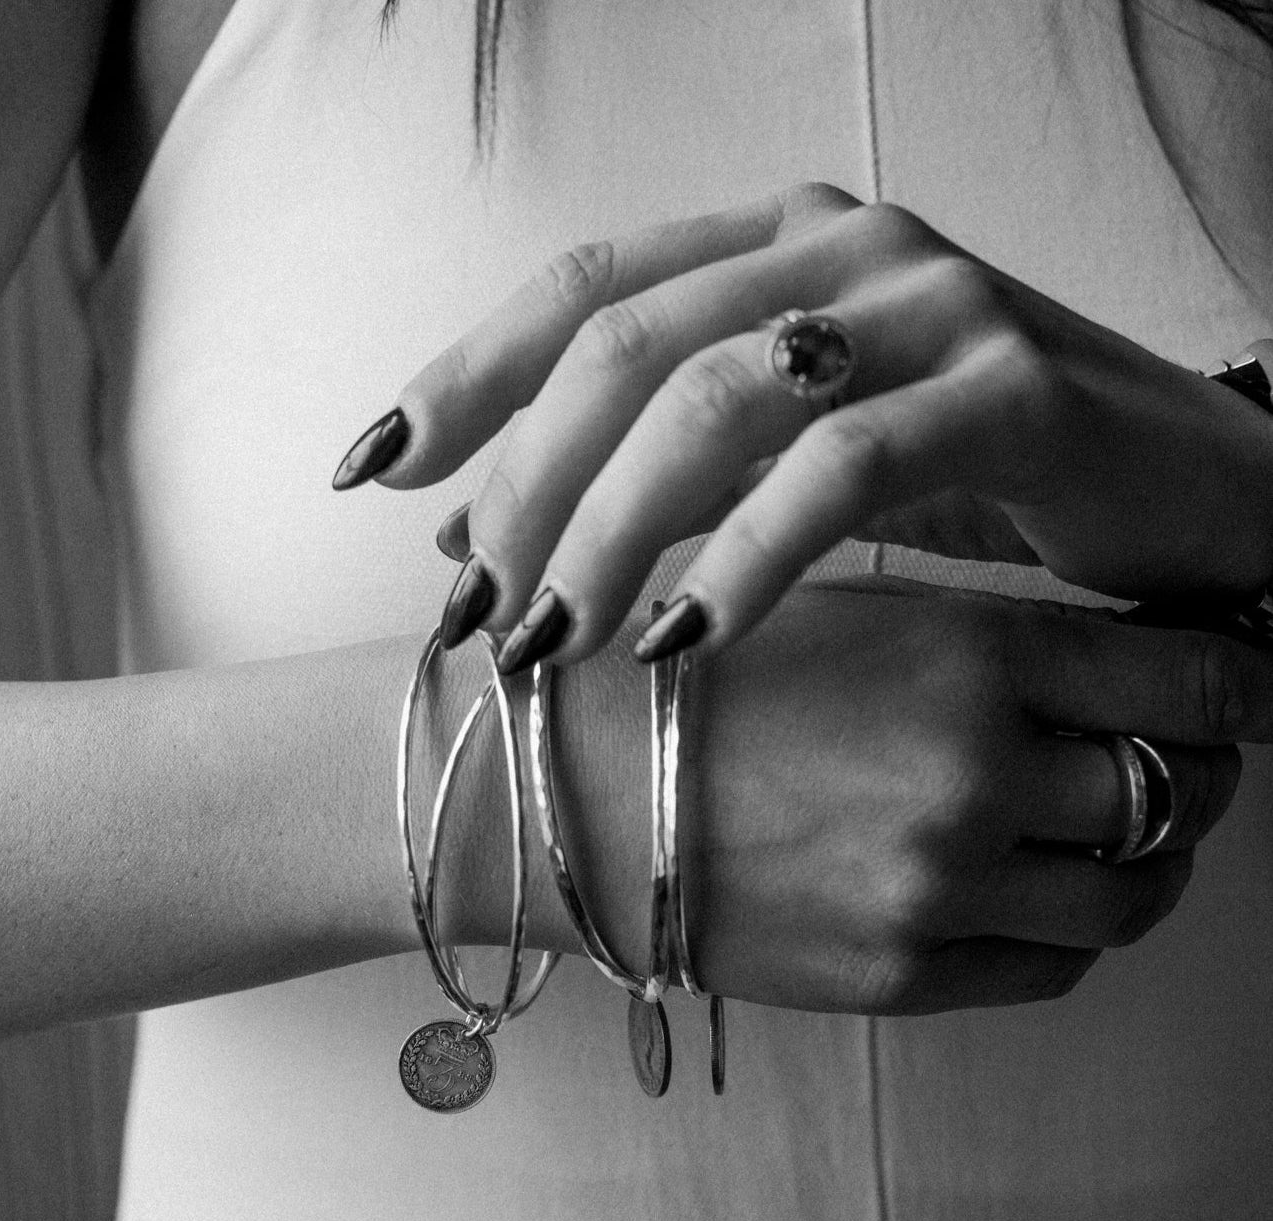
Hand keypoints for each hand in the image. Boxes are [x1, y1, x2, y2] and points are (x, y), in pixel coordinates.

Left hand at [341, 183, 1272, 667]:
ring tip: (553, 637)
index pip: (585, 290)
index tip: (373, 471)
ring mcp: (931, 303)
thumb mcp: (786, 464)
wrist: (1186, 496)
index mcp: (777, 244)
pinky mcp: (1009, 385)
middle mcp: (843, 246)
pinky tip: (685, 638)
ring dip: (612, 528)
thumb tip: (479, 539)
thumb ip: (647, 479)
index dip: (465, 376)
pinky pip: (843, 469)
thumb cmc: (972, 478)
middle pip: (626, 345)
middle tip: (475, 603)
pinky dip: (748, 558)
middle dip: (527, 481)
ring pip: (719, 397)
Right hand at [546, 580, 1258, 1013]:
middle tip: (1166, 748)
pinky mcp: (901, 979)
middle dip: (1196, 768)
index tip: (1249, 684)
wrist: (569, 787)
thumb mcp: (847, 604)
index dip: (1247, 681)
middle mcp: (974, 780)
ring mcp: (941, 894)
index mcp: (967, 658)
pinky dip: (1063, 923)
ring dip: (1142, 855)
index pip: (1192, 682)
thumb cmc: (693, 673)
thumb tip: (1121, 665)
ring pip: (1132, 895)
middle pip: (1179, 795)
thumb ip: (995, 638)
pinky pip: (1050, 967)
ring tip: (1098, 822)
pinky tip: (1017, 881)